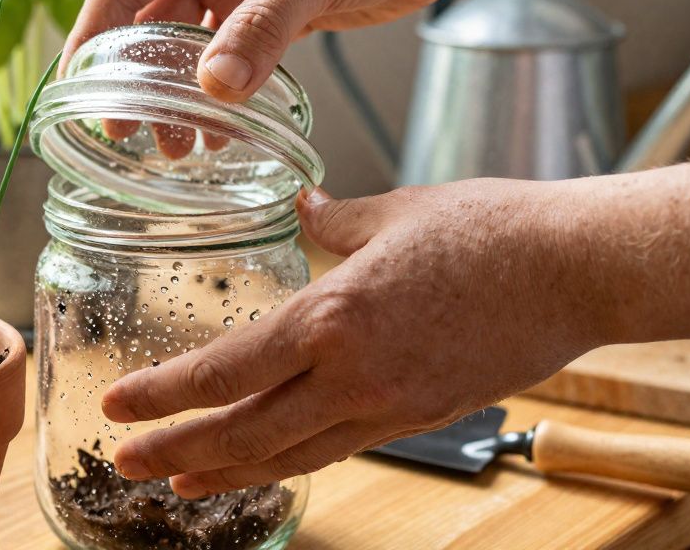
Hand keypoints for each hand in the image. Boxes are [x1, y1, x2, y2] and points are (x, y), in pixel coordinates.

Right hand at [65, 0, 464, 105]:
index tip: (78, 88)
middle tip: (129, 132)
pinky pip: (234, 57)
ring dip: (184, 94)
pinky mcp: (274, 10)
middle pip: (152, 21)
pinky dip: (224, 93)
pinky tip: (221, 129)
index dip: (93, 37)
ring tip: (180, 145)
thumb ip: (262, 30)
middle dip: (140, 78)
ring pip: (193, 47)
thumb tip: (215, 88)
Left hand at [99, 178, 618, 497]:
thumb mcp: (392, 212)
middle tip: (125, 463)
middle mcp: (351, 375)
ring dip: (226, 472)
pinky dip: (290, 461)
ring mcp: (388, 406)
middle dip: (177, 452)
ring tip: (180, 482)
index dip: (163, 394)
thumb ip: (333, 219)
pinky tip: (265, 461)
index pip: (224, 369)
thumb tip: (302, 206)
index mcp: (331, 318)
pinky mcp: (419, 416)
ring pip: (289, 455)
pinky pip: (338, 449)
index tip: (116, 405)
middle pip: (244, 431)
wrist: (574, 271)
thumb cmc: (488, 231)